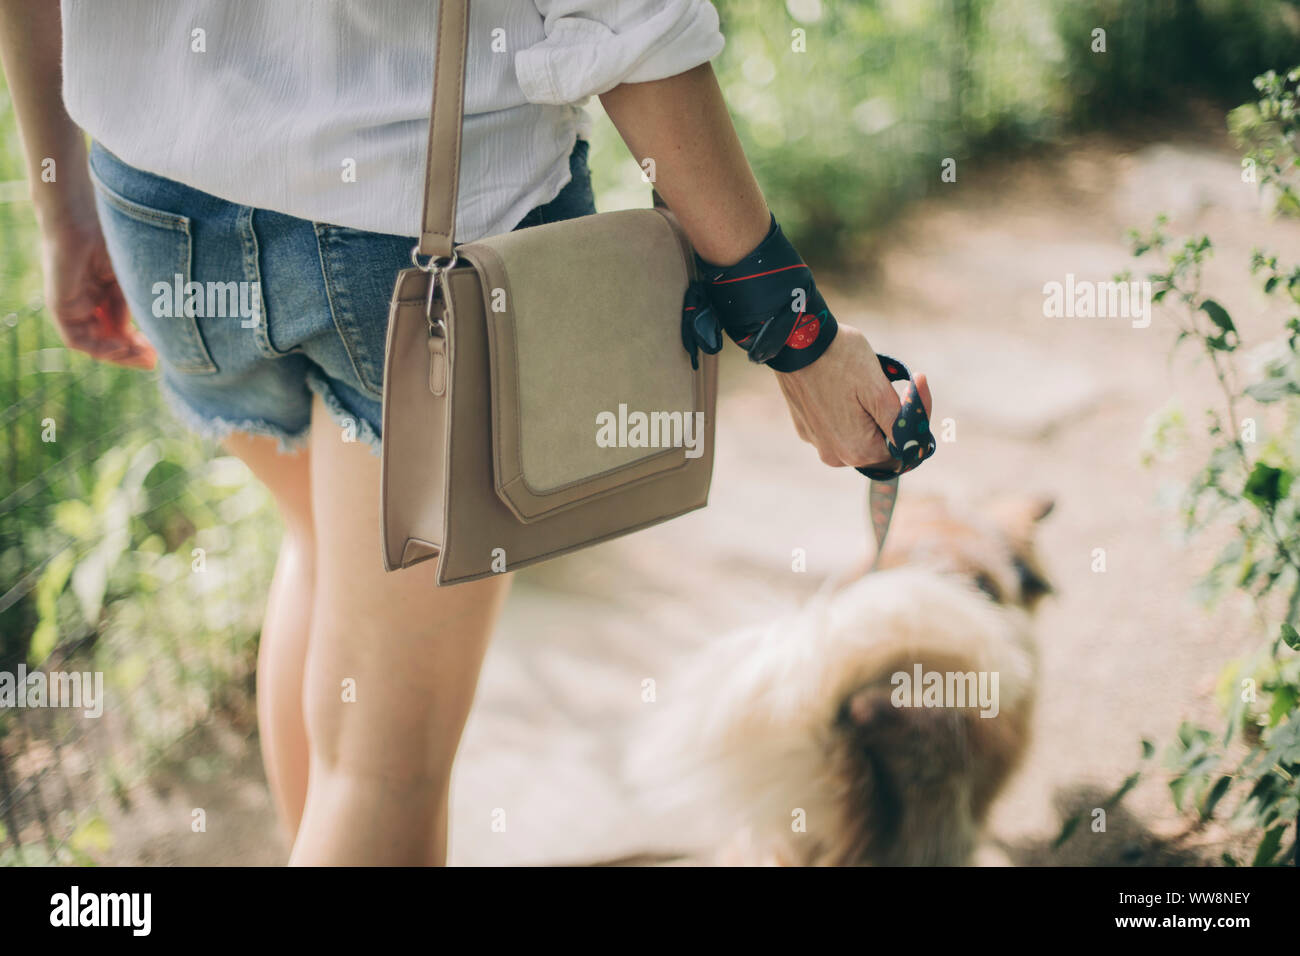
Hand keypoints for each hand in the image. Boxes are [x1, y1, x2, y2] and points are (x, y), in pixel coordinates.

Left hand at [38, 217, 155, 369]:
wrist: (85, 216)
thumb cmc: (114, 238)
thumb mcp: (132, 280)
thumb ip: (134, 307)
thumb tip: (140, 337)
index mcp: (107, 292)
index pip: (122, 328)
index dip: (141, 343)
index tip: (162, 352)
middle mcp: (90, 301)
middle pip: (109, 339)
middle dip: (132, 353)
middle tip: (154, 362)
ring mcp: (74, 305)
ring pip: (94, 343)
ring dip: (118, 355)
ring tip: (142, 357)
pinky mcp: (60, 307)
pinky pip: (77, 339)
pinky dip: (99, 348)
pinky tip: (120, 347)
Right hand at [775, 324, 932, 469]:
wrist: (793, 339)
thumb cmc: (840, 358)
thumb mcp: (879, 389)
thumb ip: (901, 421)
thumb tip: (918, 442)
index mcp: (858, 451)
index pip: (904, 449)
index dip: (915, 421)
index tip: (916, 385)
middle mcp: (836, 456)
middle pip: (880, 445)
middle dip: (890, 418)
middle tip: (889, 381)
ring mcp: (818, 443)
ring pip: (859, 436)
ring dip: (869, 415)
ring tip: (862, 382)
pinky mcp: (806, 428)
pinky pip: (836, 428)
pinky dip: (846, 411)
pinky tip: (841, 385)